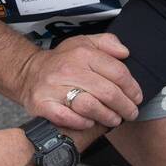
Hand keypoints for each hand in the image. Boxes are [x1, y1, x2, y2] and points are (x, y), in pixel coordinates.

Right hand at [17, 31, 142, 131]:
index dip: (132, 88)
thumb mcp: (84, 43)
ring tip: (114, 119)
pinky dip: (82, 122)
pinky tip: (90, 122)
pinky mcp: (42, 104)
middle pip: (107, 92)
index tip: (137, 97)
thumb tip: (124, 52)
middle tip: (130, 113)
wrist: (28, 73)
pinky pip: (67, 117)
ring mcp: (53, 87)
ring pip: (90, 106)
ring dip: (107, 116)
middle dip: (125, 106)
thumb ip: (107, 42)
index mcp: (82, 53)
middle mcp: (68, 69)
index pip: (117, 72)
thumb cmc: (62, 61)